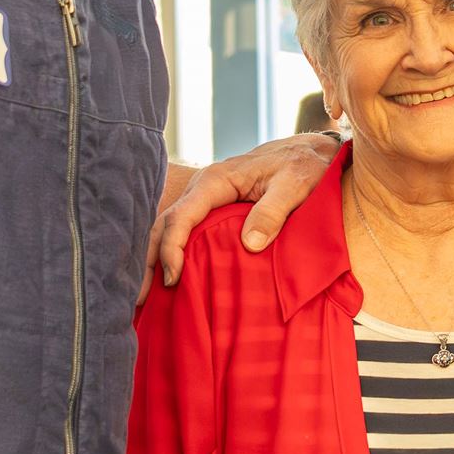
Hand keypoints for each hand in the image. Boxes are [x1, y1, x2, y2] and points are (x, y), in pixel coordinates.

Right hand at [146, 134, 342, 292]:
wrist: (312, 154)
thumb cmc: (304, 167)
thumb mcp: (295, 186)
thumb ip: (272, 212)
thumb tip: (250, 244)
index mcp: (217, 180)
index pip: (182, 216)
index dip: (172, 248)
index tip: (173, 279)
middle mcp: (204, 188)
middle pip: (165, 224)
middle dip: (150, 260)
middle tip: (141, 298)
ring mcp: (206, 199)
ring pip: (170, 229)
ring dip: (156, 260)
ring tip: (145, 297)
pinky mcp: (213, 210)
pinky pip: (186, 231)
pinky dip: (172, 254)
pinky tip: (169, 279)